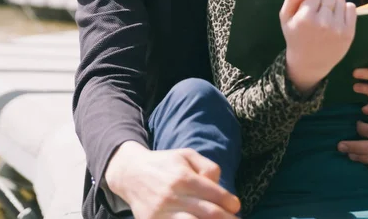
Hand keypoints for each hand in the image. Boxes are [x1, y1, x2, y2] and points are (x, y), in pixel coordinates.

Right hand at [105, 141, 240, 218]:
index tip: (236, 206)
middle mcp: (173, 196)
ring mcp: (162, 214)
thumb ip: (207, 166)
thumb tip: (218, 184)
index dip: (229, 202)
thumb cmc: (165, 163)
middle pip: (208, 214)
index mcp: (183, 177)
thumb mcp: (186, 155)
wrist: (131, 174)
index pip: (213, 194)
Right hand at [281, 0, 356, 92]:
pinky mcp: (349, 33)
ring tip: (327, 12)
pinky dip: (345, 8)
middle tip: (318, 8)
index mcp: (305, 18)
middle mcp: (322, 23)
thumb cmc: (296, 35)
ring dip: (334, 2)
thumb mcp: (285, 16)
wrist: (309, 63)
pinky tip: (336, 17)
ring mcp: (337, 29)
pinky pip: (352, 7)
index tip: (309, 2)